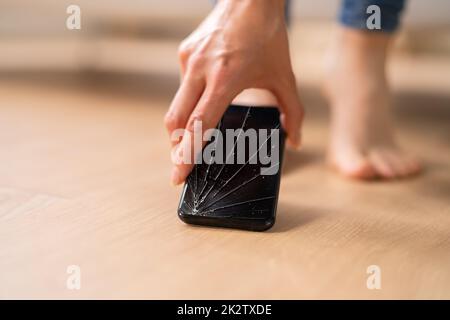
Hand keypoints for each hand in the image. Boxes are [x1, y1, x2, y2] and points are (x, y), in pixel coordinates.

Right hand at [165, 0, 303, 184]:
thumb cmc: (268, 36)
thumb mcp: (284, 76)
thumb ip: (293, 112)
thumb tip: (295, 141)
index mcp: (225, 79)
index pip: (199, 125)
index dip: (186, 153)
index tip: (177, 174)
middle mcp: (201, 70)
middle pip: (176, 120)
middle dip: (176, 147)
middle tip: (180, 166)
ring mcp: (189, 60)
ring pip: (176, 105)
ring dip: (183, 126)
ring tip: (193, 137)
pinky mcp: (184, 53)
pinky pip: (183, 86)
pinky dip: (190, 101)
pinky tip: (206, 97)